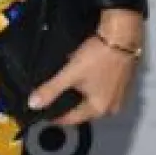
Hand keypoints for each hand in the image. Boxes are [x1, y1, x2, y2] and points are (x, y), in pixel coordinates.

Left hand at [26, 28, 141, 126]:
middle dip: (68, 104)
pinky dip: (92, 86)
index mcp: (98, 109)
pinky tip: (84, 76)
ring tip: (66, 84)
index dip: (55, 116)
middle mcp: (111, 107)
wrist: (122, 35)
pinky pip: (102, 90)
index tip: (43, 112)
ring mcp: (119, 96)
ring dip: (80, 94)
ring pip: (93, 99)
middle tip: (53, 96)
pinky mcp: (123, 83)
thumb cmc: (98, 56)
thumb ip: (51, 89)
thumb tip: (33, 104)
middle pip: (83, 110)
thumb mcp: (70, 73)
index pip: (71, 119)